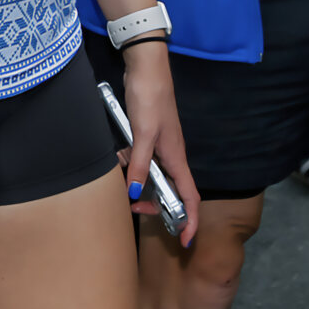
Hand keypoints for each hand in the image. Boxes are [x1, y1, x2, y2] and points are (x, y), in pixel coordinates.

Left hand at [117, 40, 199, 246]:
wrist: (145, 69)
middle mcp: (171, 155)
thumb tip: (134, 192)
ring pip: (152, 175)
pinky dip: (129, 163)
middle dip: (155, 204)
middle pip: (170, 191)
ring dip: (138, 181)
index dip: (191, 220)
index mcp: (176, 158)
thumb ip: (139, 164)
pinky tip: (117, 160)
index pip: (190, 196)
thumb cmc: (150, 99)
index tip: (185, 239)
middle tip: (135, 208)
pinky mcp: (146, 137)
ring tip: (122, 181)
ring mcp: (159, 146)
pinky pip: (140, 160)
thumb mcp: (142, 135)